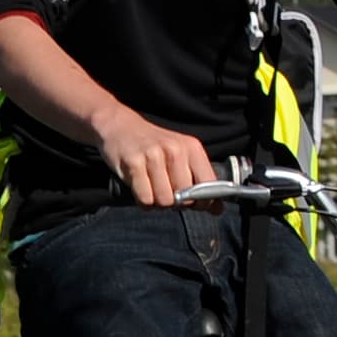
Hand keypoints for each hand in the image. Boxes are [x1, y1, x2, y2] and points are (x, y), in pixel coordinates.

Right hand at [93, 104, 212, 206]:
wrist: (120, 126)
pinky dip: (142, 201)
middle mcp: (175, 150)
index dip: (203, 202)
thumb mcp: (180, 156)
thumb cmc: (152, 145)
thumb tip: (217, 209)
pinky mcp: (133, 163)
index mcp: (191, 147)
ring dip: (157, 202)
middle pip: (185, 198)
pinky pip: (145, 199)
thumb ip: (199, 182)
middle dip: (175, 203)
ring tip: (151, 190)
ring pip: (164, 201)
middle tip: (165, 193)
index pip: (208, 185)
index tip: (194, 204)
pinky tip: (140, 189)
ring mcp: (153, 155)